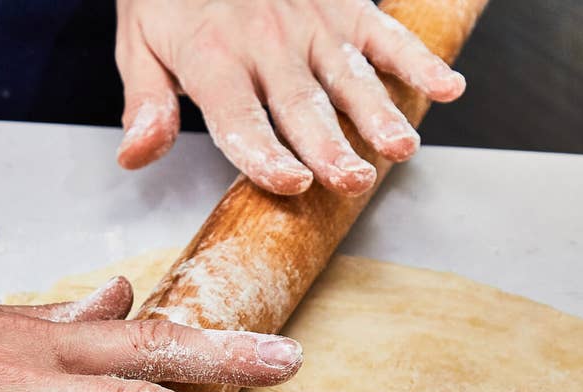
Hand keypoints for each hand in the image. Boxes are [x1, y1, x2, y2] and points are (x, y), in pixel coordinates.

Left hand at [114, 0, 464, 194]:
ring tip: (400, 149)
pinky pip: (385, 34)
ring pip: (349, 76)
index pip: (239, 118)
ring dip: (377, 113)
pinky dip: (418, 60)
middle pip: (301, 106)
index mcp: (212, 59)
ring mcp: (310, 23)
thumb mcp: (139, 43)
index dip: (264, 153)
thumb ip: (146, 103)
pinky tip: (447, 88)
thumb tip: (136, 155)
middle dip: (329, 147)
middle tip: (352, 183)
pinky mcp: (344, 6)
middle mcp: (265, 43)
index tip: (290, 182)